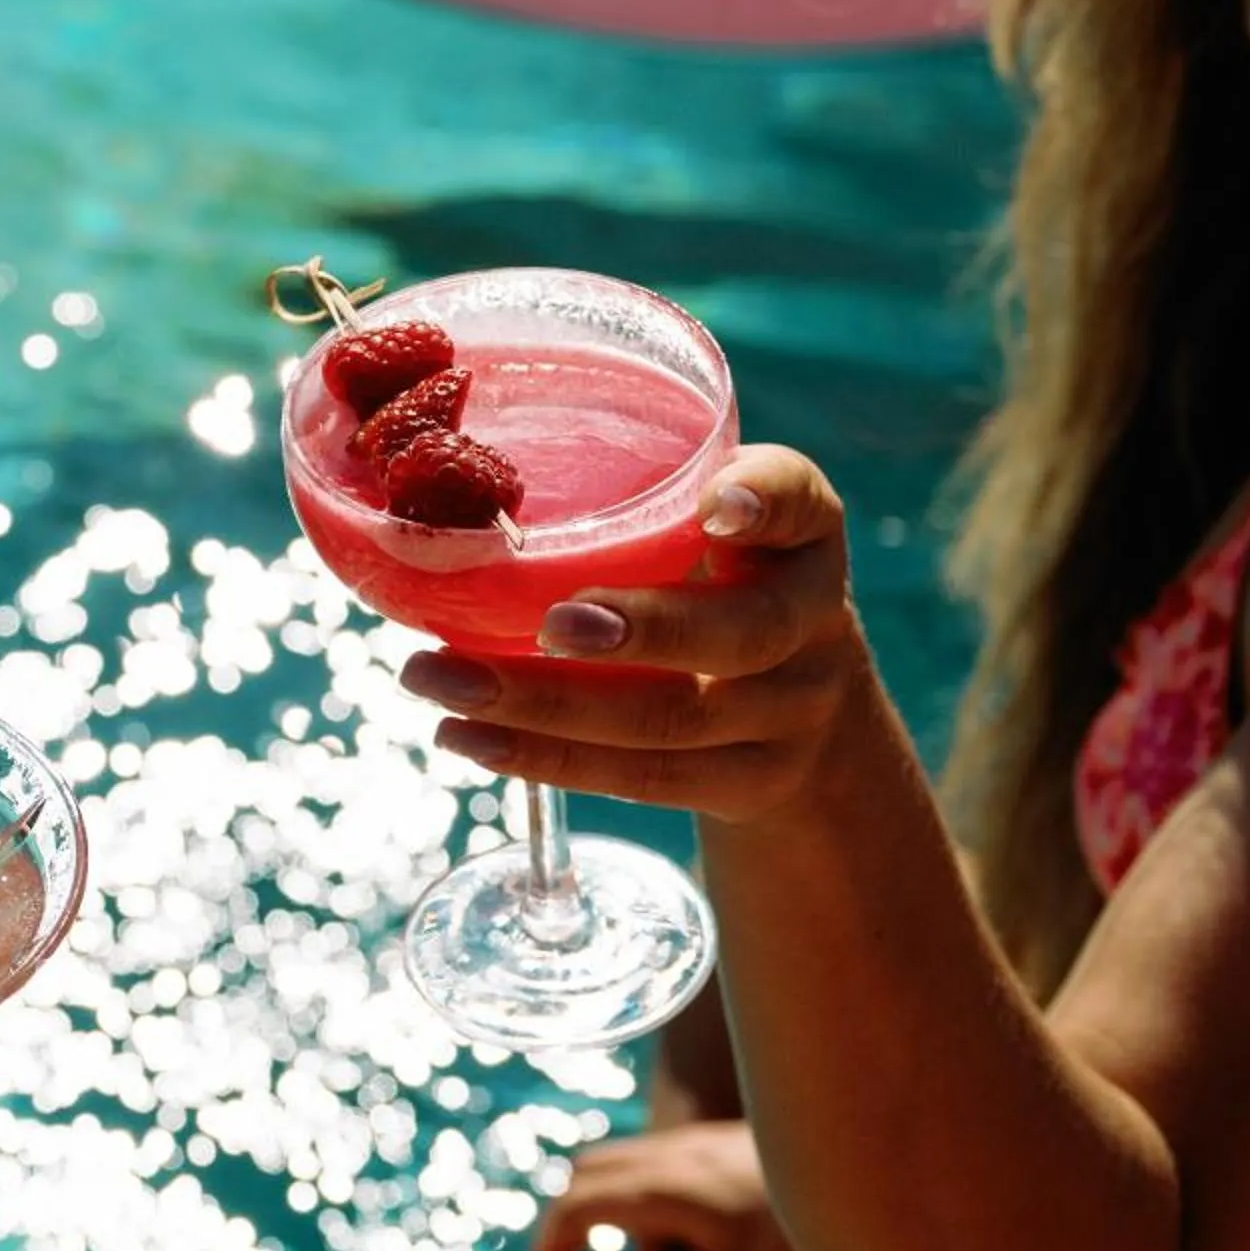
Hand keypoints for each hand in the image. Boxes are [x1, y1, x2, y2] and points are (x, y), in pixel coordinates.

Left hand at [397, 447, 864, 819]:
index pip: (801, 503)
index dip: (763, 501)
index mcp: (803, 536)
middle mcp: (810, 625)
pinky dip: (548, 759)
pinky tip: (470, 737)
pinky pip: (644, 781)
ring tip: (439, 679)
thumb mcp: (718, 525)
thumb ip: (648, 494)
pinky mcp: (748, 785)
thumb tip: (459, 465)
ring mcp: (786, 717)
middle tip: (548, 623)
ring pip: (669, 722)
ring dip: (544, 706)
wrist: (808, 709)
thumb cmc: (722, 582)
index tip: (712, 504)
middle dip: (642, 631)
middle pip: (738, 636)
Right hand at [525, 1120, 822, 1250]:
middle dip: (570, 1231)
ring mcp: (702, 1140)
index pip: (577, 1205)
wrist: (888, 1174)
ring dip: (624, 1230)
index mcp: (670, 1186)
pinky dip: (655, 1212)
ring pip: (627, 1171)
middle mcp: (677, 1151)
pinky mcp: (726, 1142)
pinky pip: (663, 1168)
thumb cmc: (818, 1239)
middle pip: (588, 1175)